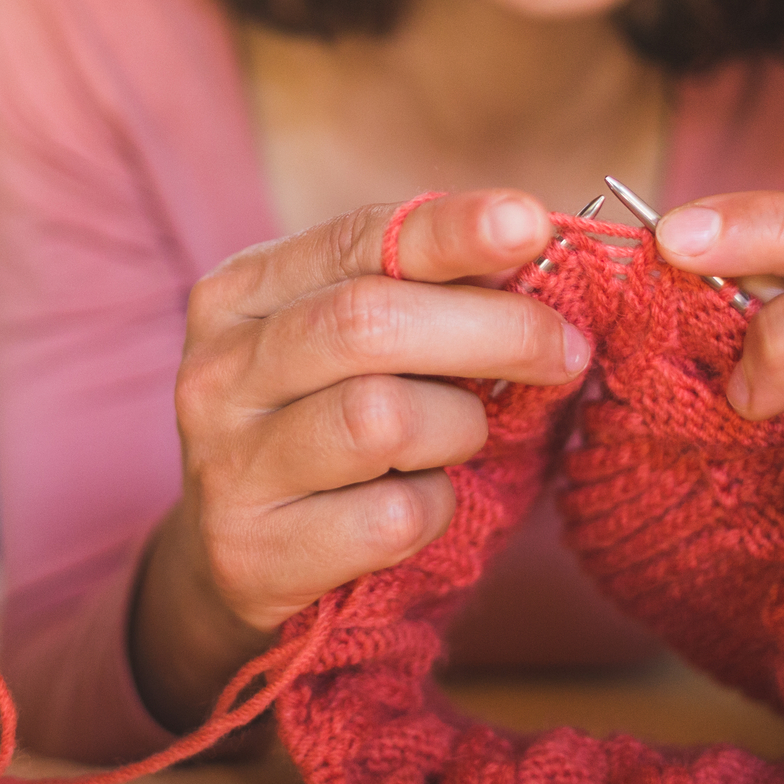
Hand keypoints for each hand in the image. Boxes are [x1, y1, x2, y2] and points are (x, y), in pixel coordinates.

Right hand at [130, 190, 592, 731]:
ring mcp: (228, 465)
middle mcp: (217, 372)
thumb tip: (532, 243)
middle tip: (566, 349)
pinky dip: (438, 508)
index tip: (531, 224)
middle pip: (367, 322)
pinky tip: (426, 503)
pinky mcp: (253, 553)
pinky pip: (391, 516)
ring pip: (381, 419)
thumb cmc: (327, 427)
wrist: (238, 558)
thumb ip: (420, 292)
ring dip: (459, 427)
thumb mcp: (355, 345)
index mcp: (238, 294)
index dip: (451, 230)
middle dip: (492, 328)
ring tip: (464, 437)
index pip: (355, 239)